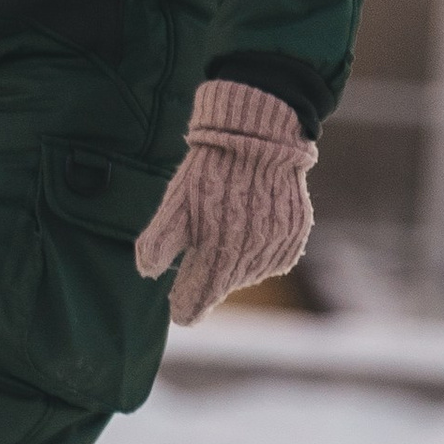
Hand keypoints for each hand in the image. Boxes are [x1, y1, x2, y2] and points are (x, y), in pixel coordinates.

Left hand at [135, 82, 316, 326]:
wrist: (257, 136)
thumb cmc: (208, 171)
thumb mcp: (175, 204)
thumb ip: (158, 241)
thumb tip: (147, 273)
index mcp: (215, 257)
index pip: (196, 303)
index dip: (184, 307)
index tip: (177, 307)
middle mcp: (249, 260)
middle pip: (221, 288)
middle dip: (205, 282)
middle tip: (194, 267)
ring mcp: (276, 249)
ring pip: (248, 274)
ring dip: (232, 265)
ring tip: (223, 233)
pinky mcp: (296, 237)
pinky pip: (274, 259)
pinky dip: (258, 252)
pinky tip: (248, 229)